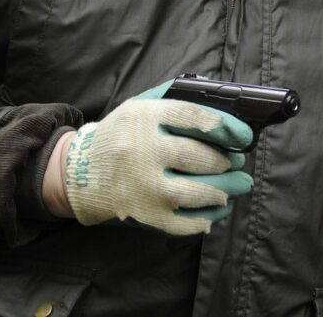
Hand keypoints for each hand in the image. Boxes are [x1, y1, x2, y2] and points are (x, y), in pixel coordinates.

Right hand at [43, 80, 253, 234]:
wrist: (78, 173)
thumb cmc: (121, 135)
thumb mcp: (141, 105)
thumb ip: (177, 101)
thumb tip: (225, 108)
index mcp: (144, 118)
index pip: (194, 118)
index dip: (226, 127)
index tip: (243, 136)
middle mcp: (143, 151)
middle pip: (201, 157)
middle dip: (227, 162)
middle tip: (237, 163)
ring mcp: (144, 187)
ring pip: (199, 192)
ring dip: (225, 190)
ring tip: (236, 186)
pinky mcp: (145, 215)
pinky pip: (186, 222)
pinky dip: (208, 216)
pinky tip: (217, 208)